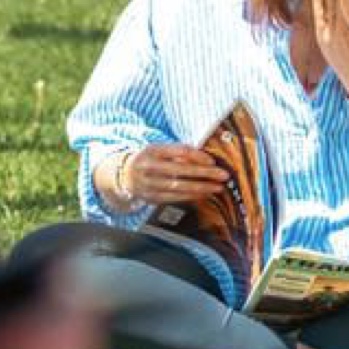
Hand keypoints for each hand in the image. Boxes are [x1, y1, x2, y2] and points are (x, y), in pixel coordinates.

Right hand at [113, 142, 229, 207]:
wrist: (125, 174)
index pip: (178, 151)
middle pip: (180, 170)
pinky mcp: (149, 197)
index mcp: (152, 150)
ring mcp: (147, 183)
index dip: (197, 156)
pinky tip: (203, 194)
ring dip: (200, 188)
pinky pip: (173, 198)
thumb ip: (179, 152)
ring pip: (178, 186)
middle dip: (204, 174)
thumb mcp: (160, 150)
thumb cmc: (150, 159)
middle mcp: (148, 166)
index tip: (213, 161)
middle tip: (223, 175)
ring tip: (217, 187)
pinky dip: (190, 197)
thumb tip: (206, 159)